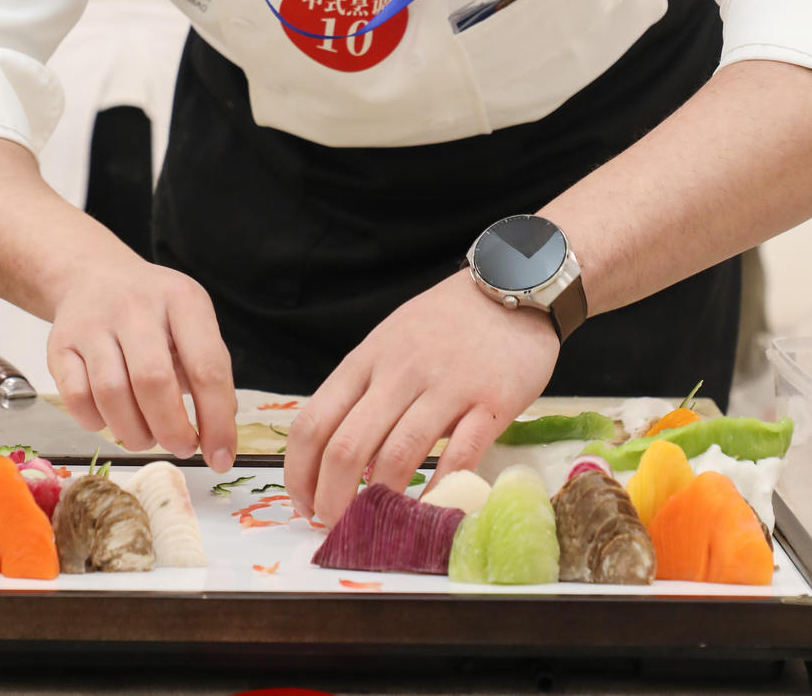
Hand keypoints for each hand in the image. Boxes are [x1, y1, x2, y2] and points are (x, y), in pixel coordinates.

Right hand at [46, 244, 237, 473]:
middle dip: (172, 430)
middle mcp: (135, 305)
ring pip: (111, 394)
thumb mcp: (191, 322)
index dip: (217, 420)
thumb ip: (208, 371)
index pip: (207, 366)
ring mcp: (93, 322)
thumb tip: (219, 435)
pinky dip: (97, 422)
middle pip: (153, 381)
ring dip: (134, 433)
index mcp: (181, 298)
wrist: (94, 275)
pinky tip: (112, 418)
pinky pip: (76, 399)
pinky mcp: (60, 344)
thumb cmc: (153, 311)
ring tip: (147, 436)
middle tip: (181, 447)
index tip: (221, 458)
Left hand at [283, 272, 559, 525]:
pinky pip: (460, 456)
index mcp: (366, 360)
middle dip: (332, 499)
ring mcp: (446, 386)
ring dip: (381, 502)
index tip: (303, 503)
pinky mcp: (491, 401)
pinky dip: (441, 491)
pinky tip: (433, 508)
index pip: (314, 422)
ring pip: (397, 456)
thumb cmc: (444, 321)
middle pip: (347, 447)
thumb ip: (365, 390)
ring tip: (378, 525)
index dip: (299, 473)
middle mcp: (399, 373)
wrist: (511, 285)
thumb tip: (339, 456)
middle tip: (335, 527)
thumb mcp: (389, 341)